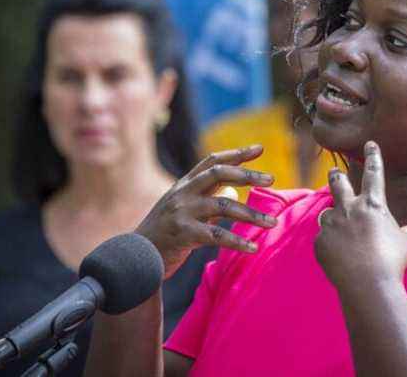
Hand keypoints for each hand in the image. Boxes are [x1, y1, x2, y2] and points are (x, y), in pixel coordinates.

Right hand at [135, 145, 275, 278]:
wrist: (134, 258)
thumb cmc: (165, 234)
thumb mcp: (184, 210)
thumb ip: (207, 198)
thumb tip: (235, 191)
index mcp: (184, 185)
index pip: (212, 162)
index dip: (236, 154)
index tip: (259, 149)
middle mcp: (183, 194)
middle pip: (219, 174)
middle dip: (247, 174)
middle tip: (272, 179)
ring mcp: (182, 212)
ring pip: (223, 206)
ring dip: (251, 214)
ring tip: (272, 222)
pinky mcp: (183, 234)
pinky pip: (217, 236)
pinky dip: (237, 241)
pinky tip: (253, 247)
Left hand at [314, 141, 406, 289]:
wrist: (368, 283)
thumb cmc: (392, 261)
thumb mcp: (406, 243)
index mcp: (373, 204)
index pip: (373, 173)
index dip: (372, 157)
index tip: (369, 144)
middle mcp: (349, 208)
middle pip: (338, 184)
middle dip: (336, 176)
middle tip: (334, 172)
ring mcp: (332, 224)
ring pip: (327, 214)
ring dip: (333, 218)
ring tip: (339, 229)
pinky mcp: (320, 241)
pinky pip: (324, 240)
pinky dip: (330, 245)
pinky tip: (339, 257)